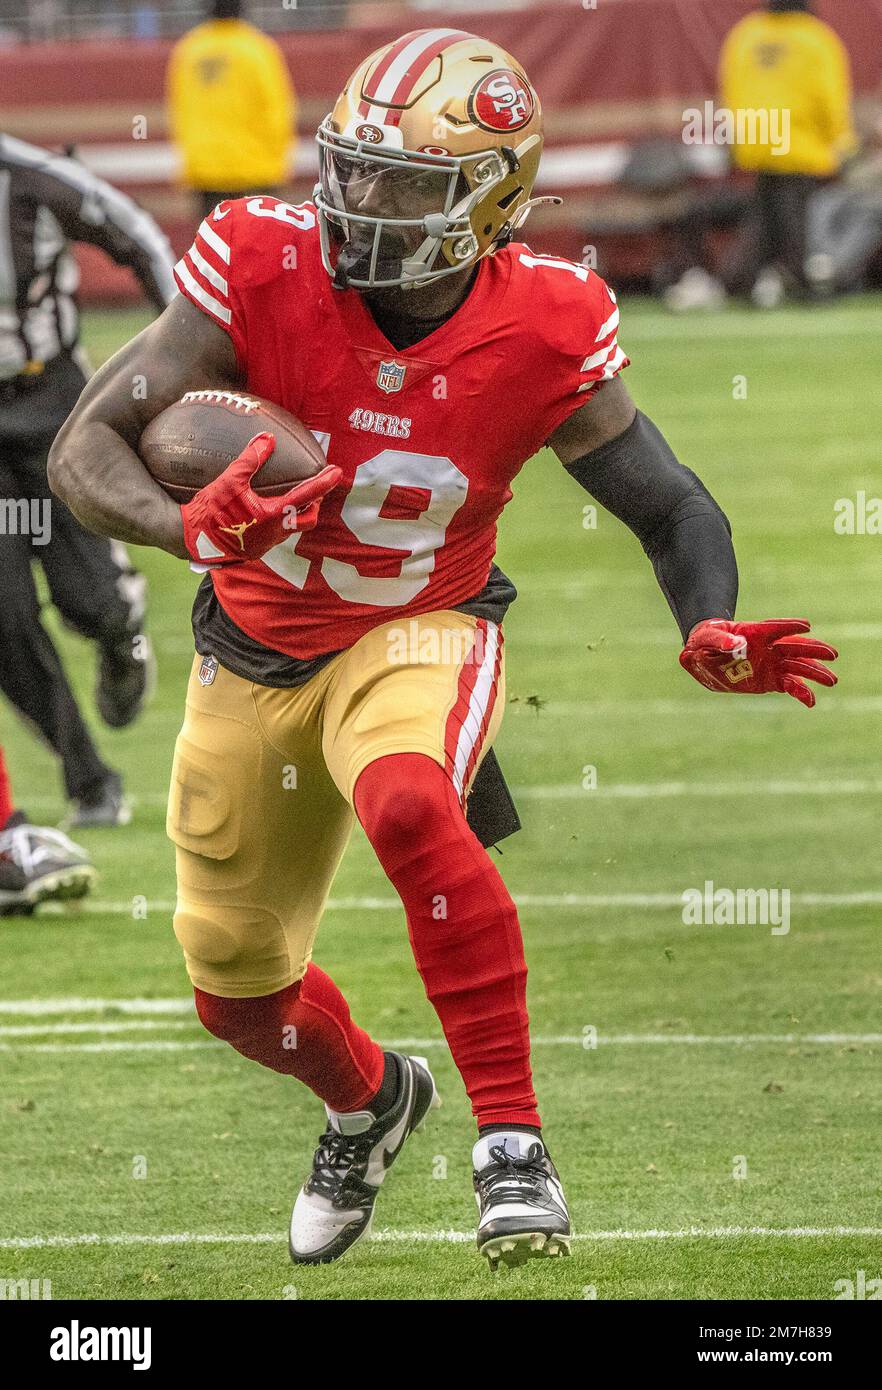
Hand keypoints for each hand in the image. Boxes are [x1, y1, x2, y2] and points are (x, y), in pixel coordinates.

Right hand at [180, 432, 340, 566]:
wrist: (188, 538)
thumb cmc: (209, 510)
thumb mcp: (229, 480)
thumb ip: (250, 458)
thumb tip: (267, 437)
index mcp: (272, 516)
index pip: (306, 496)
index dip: (324, 483)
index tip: (337, 472)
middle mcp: (273, 534)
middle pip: (307, 520)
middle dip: (314, 505)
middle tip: (316, 490)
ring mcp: (264, 545)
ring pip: (290, 530)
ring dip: (296, 514)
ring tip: (293, 498)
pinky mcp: (253, 551)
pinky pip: (274, 536)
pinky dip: (279, 522)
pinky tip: (267, 512)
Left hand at [679, 619, 837, 708]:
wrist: (704, 655)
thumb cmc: (704, 641)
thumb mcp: (705, 639)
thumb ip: (718, 641)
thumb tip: (735, 645)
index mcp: (754, 633)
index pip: (775, 629)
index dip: (789, 627)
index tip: (806, 626)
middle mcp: (768, 648)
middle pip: (794, 647)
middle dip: (813, 650)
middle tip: (832, 654)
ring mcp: (772, 664)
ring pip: (798, 667)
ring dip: (815, 673)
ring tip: (832, 680)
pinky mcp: (771, 680)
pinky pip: (789, 686)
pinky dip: (801, 693)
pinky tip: (811, 702)